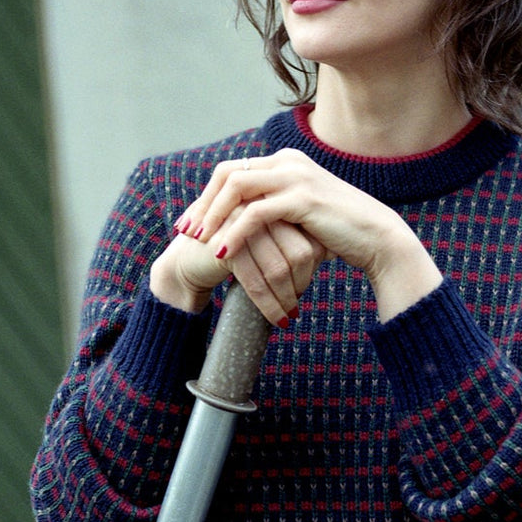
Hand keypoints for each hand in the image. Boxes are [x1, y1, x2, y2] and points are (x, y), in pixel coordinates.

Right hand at [151, 206, 322, 324]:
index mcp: (273, 202)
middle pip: (298, 252)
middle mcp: (259, 209)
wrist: (187, 261)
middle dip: (302, 283)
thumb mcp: (267, 242)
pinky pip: (255, 281)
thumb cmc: (233, 255)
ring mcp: (241, 225)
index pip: (308, 236)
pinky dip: (269, 305)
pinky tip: (278, 320)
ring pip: (278, 269)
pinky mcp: (225, 245)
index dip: (313, 265)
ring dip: (286, 298)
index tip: (306, 286)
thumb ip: (293, 240)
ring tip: (290, 315)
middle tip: (298, 303)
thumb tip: (334, 250)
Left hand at [173, 151, 441, 321]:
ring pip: (236, 187)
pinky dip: (234, 233)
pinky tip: (222, 254)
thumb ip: (275, 208)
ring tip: (197, 242)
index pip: (232, 170)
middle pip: (227, 173)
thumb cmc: (340, 231)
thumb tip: (244, 221)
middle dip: (202, 204)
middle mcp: (288, 161)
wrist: (377, 237)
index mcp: (286, 161)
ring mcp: (296, 176)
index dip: (206, 197)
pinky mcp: (303, 198)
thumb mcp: (302, 214)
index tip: (190, 224)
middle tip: (184, 231)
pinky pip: (255, 213)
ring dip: (212, 216)